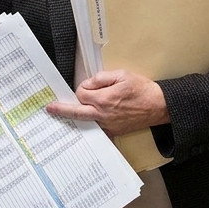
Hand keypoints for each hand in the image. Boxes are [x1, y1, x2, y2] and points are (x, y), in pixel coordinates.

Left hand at [45, 70, 169, 136]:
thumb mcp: (122, 75)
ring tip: (68, 113)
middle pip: (76, 112)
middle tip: (50, 109)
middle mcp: (103, 115)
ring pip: (85, 122)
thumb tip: (89, 83)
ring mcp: (108, 125)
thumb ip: (102, 78)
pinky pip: (97, 129)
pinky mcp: (114, 132)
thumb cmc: (142, 89)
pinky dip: (92, 124)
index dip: (84, 88)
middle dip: (62, 109)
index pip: (81, 94)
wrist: (158, 106)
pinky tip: (91, 120)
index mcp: (104, 99)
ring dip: (79, 116)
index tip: (91, 86)